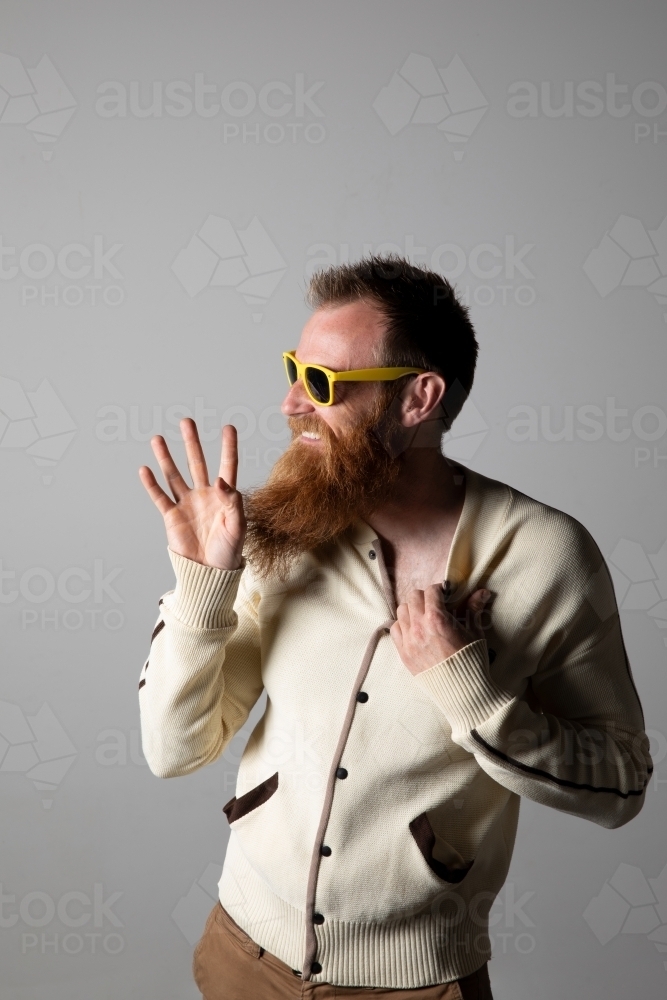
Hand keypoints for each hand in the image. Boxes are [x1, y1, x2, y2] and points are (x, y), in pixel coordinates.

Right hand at [138, 419, 245, 570]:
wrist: (209, 572)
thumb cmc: (229, 551)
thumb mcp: (237, 527)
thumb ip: (233, 503)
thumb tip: (221, 481)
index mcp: (224, 496)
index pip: (227, 466)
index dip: (228, 447)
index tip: (229, 427)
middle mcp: (204, 495)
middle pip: (197, 462)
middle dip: (191, 442)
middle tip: (186, 421)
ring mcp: (187, 504)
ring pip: (174, 475)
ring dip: (165, 457)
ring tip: (157, 438)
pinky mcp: (172, 516)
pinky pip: (160, 497)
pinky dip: (151, 484)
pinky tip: (145, 469)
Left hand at [390, 586, 490, 675]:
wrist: (462, 691)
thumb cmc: (471, 661)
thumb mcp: (475, 632)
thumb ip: (474, 609)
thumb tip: (482, 592)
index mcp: (437, 619)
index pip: (431, 591)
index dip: (439, 590)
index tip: (445, 595)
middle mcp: (419, 627)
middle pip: (413, 597)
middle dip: (425, 597)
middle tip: (435, 604)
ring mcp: (409, 641)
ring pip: (401, 611)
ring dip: (412, 609)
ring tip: (423, 616)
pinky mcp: (403, 653)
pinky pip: (395, 629)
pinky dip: (403, 625)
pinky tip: (414, 629)